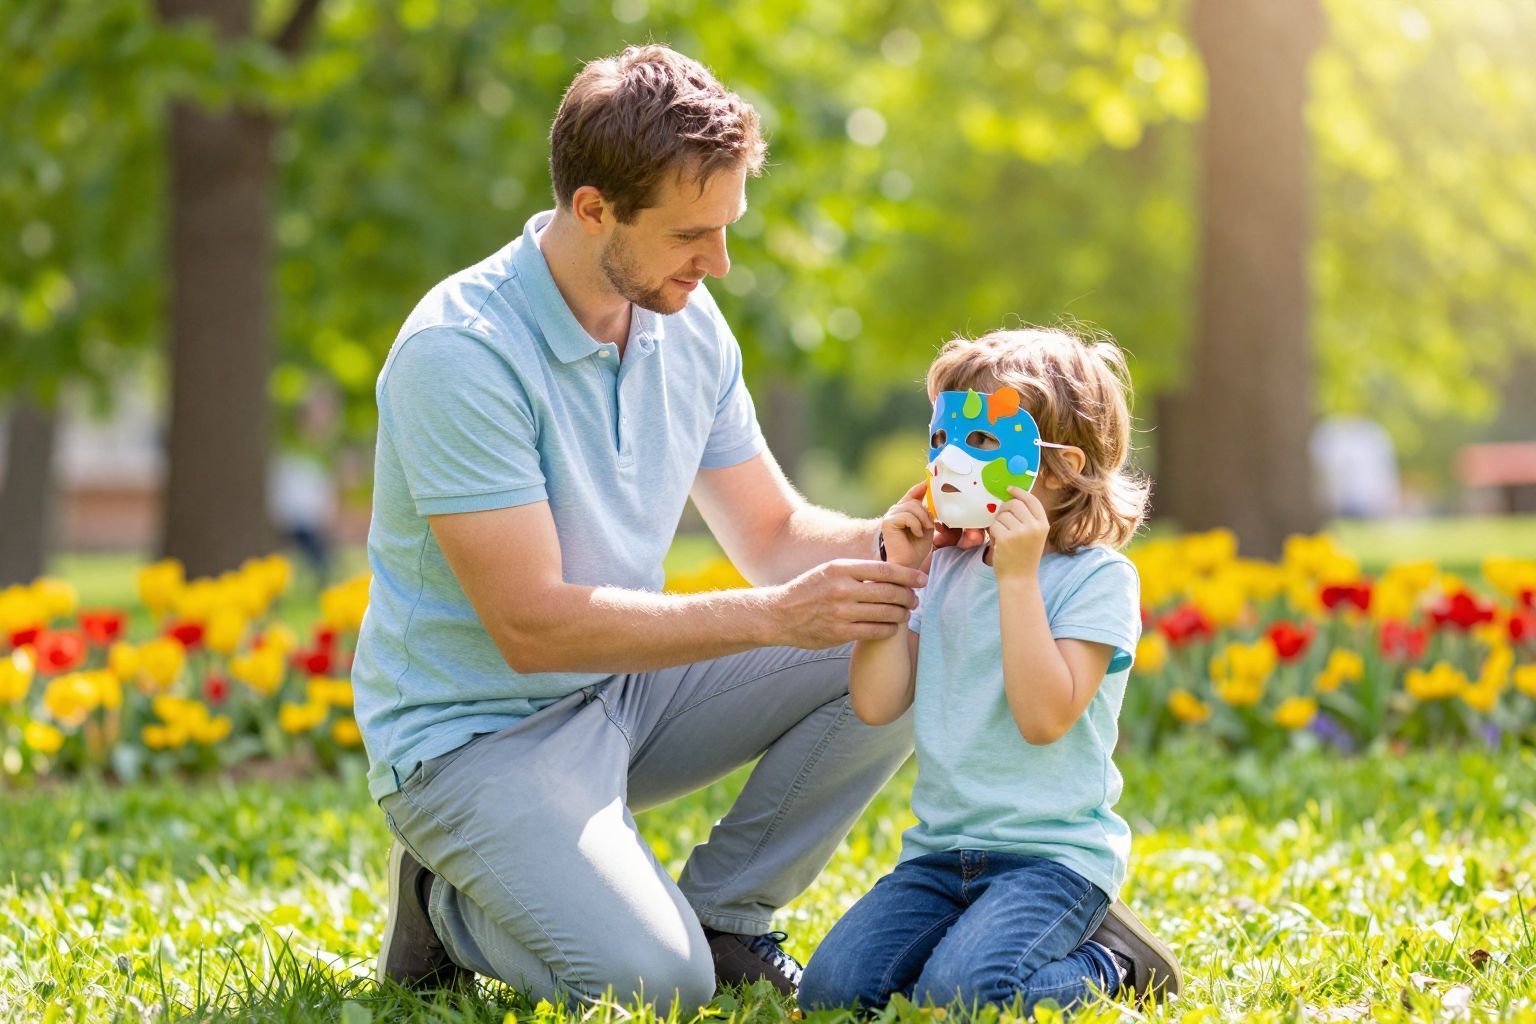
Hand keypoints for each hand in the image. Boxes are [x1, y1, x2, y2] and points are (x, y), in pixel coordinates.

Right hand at [766, 559, 927, 649]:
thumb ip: (857, 571)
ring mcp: (841, 613)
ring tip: (906, 612)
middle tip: (916, 598)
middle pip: (889, 592)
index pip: (885, 569)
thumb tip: (891, 571)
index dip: (908, 575)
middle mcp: (842, 589)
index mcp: (841, 569)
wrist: (779, 615)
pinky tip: (892, 626)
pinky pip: (875, 631)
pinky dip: (889, 629)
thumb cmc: (810, 590)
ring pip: (886, 613)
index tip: (922, 579)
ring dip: (902, 613)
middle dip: (909, 596)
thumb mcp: (829, 571)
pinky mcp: (839, 633)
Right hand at [880, 481, 936, 569]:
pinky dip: (915, 525)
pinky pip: (907, 516)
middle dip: (926, 514)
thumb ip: (927, 512)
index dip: (921, 487)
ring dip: (922, 520)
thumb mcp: (926, 526)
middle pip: (915, 501)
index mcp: (903, 511)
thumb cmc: (917, 548)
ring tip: (923, 532)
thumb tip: (931, 496)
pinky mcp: (888, 522)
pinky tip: (916, 534)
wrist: (908, 565)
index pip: (913, 493)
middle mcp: (895, 511)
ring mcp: (890, 515)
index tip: (930, 482)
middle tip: (930, 526)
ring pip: (912, 507)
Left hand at [989, 486, 1049, 579]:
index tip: (1010, 489)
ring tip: (1003, 537)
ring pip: (1002, 515)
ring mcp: (1020, 532)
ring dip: (998, 523)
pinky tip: (999, 543)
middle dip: (1003, 508)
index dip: (1020, 492)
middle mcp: (1034, 527)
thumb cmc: (1024, 557)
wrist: (1019, 579)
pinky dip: (993, 533)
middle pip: (1014, 504)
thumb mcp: (1033, 536)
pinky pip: (994, 526)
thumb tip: (1011, 498)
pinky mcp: (1006, 538)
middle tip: (1000, 518)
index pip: (1032, 500)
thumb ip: (1027, 519)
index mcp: (1043, 525)